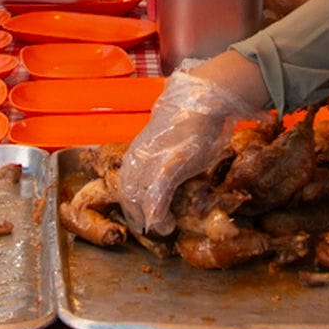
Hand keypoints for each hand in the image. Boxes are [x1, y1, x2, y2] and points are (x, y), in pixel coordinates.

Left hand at [116, 62, 265, 236]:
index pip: (124, 183)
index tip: (142, 215)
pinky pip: (157, 196)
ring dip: (147, 219)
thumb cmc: (190, 118)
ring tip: (164, 228)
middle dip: (137, 215)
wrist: (203, 100)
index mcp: (136, 150)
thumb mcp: (169, 139)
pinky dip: (158, 213)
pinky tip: (164, 224)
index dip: (132, 202)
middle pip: (126, 194)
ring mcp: (152, 162)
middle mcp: (138, 157)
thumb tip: (164, 169)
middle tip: (153, 228)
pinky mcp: (170, 166)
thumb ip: (161, 155)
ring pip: (137, 198)